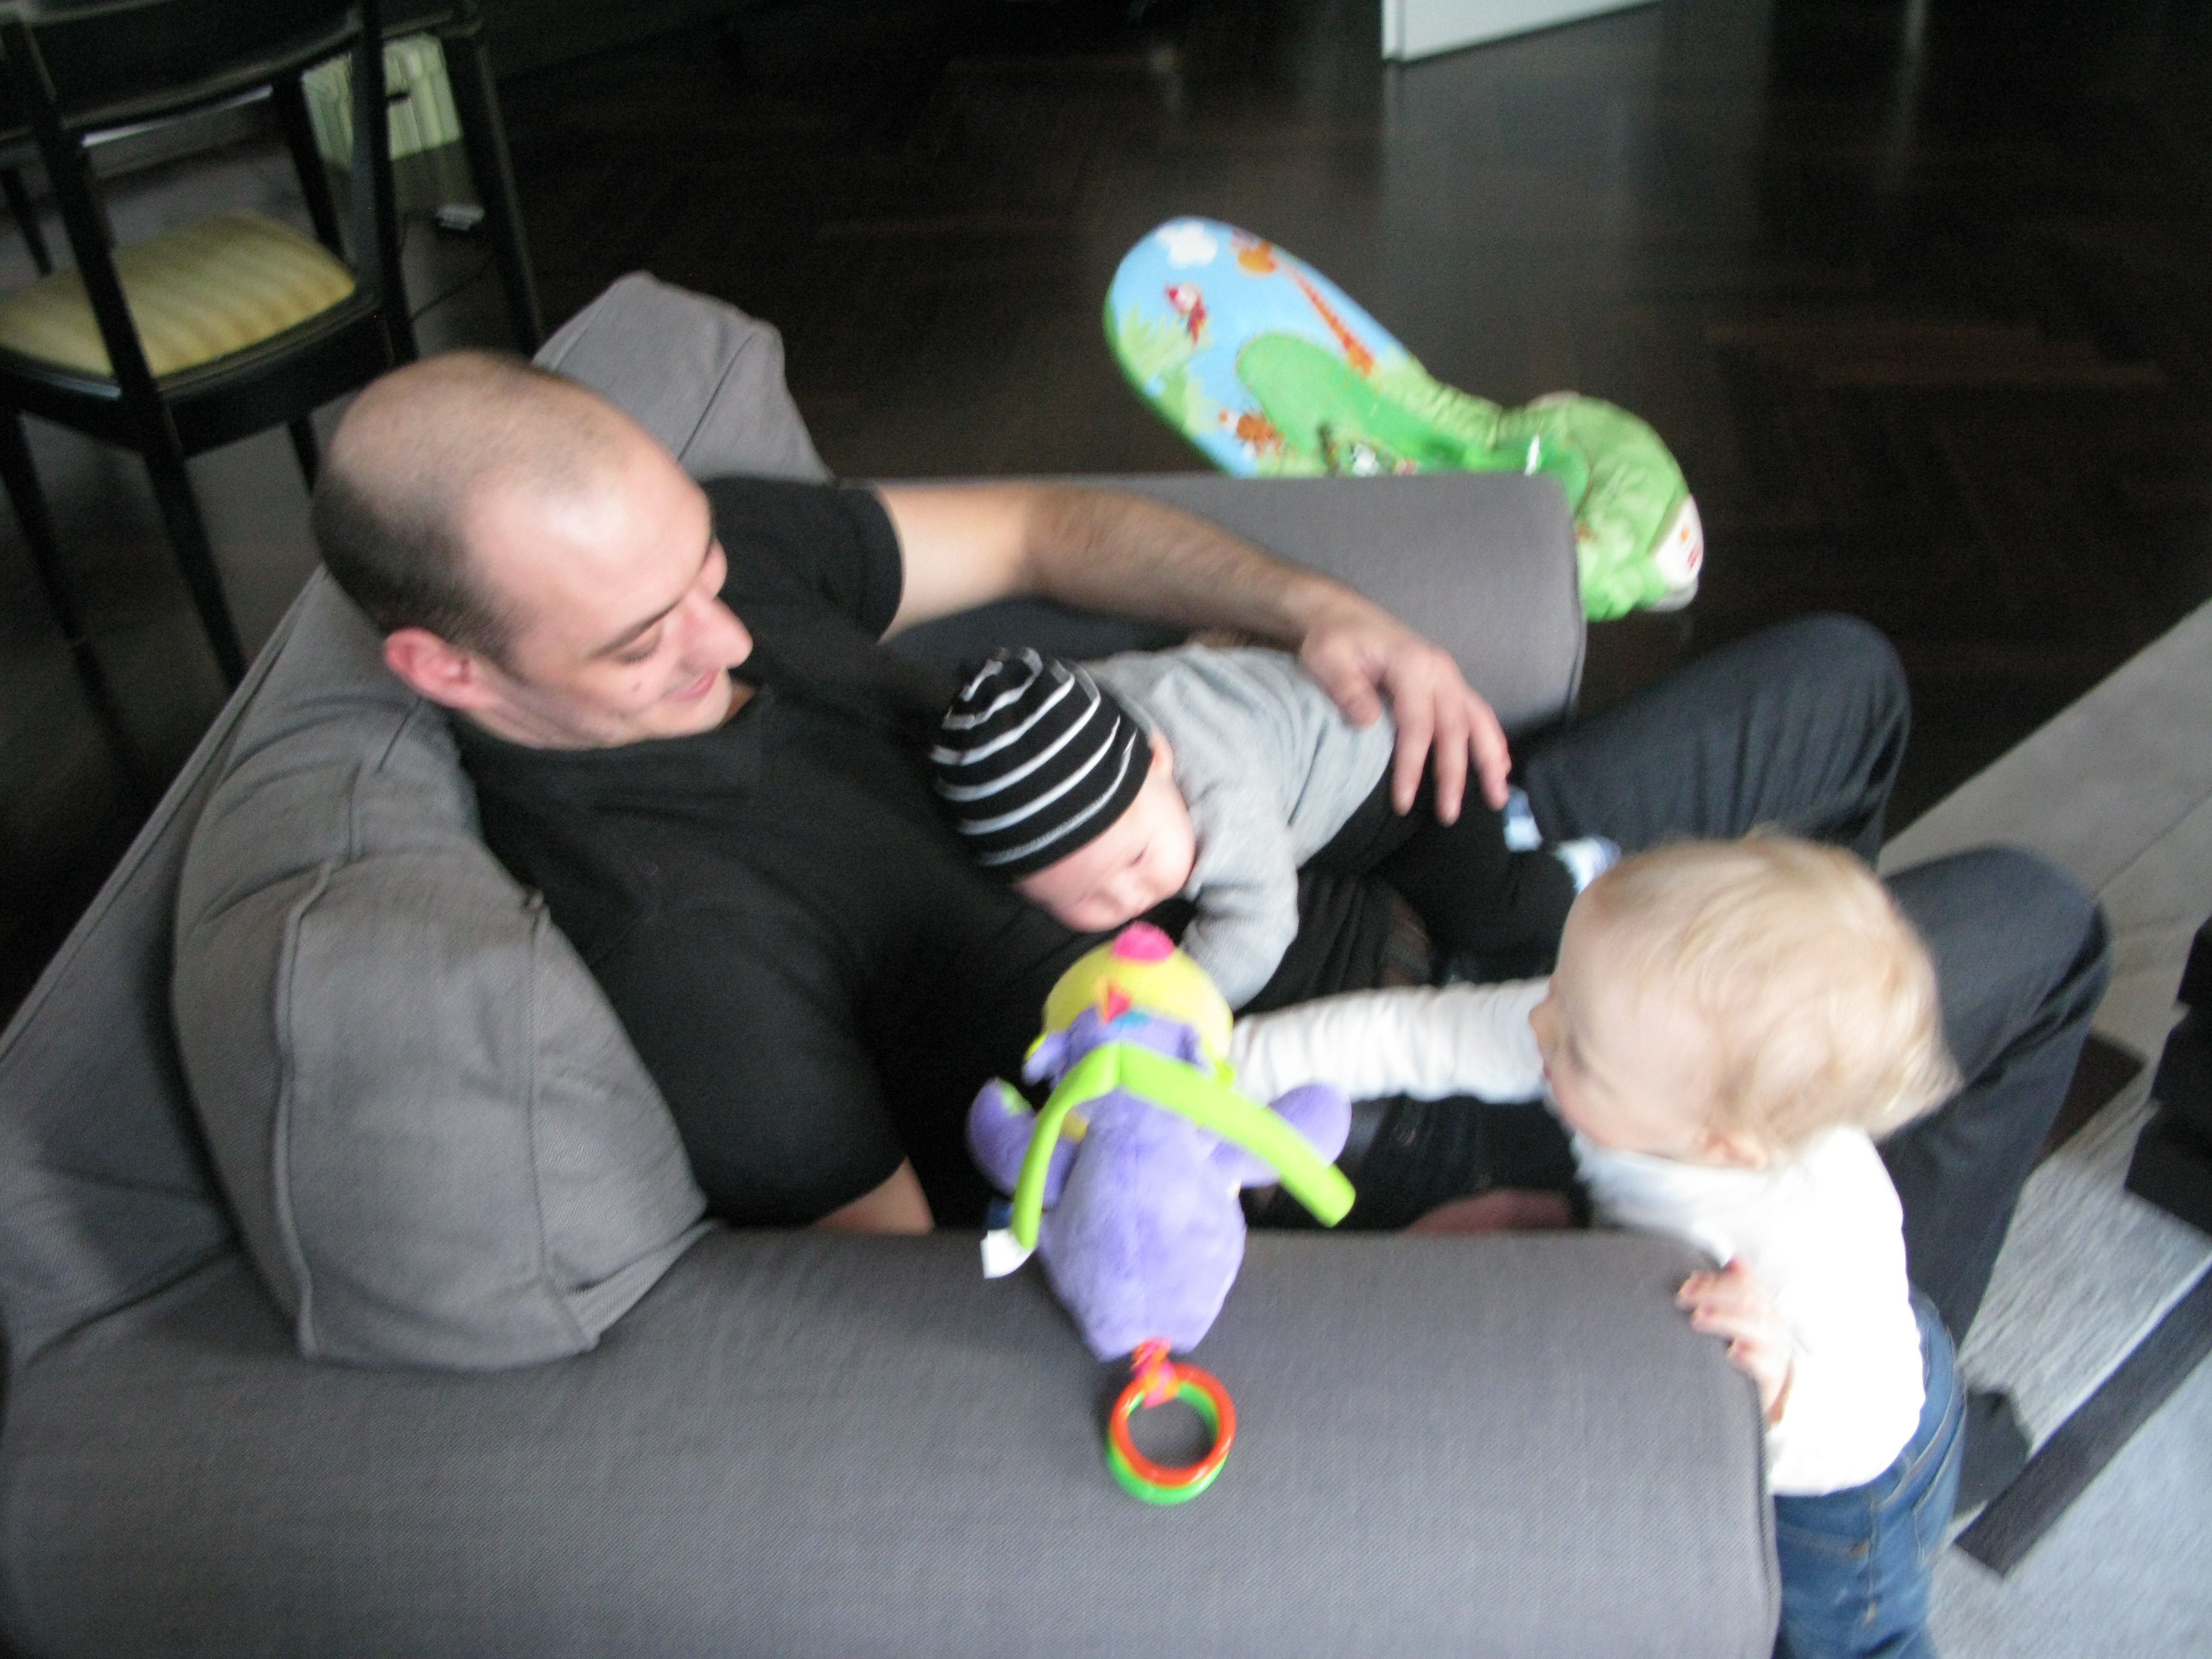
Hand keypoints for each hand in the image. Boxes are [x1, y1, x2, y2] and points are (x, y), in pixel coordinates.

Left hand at [1297, 600, 1509, 821]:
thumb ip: (1347, 689)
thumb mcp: (1327, 658)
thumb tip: (1369, 722)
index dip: (1412, 766)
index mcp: (1411, 665)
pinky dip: (1491, 739)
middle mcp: (1438, 670)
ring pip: (1479, 719)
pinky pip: (1477, 711)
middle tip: (1450, 814)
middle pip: (1455, 728)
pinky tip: (1498, 765)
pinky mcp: (1447, 682)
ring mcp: (1447, 675)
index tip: (1402, 801)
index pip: (1417, 725)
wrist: (1342, 615)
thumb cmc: (1333, 639)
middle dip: (1455, 774)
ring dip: (1490, 759)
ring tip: (1497, 796)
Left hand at [1679, 1260, 1793, 1421]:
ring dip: (1726, 1320)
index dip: (1716, 1282)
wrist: (1775, 1394)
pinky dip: (1750, 1357)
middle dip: (1714, 1295)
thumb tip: (1735, 1260)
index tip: (1688, 1284)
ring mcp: (1776, 1351)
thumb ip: (1739, 1290)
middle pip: (1747, 1302)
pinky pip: (1766, 1366)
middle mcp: (1772, 1326)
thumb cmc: (1756, 1352)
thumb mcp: (1747, 1319)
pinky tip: (1732, 1353)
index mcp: (1765, 1309)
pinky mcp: (1774, 1378)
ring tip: (1699, 1318)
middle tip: (1685, 1297)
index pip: (1744, 1285)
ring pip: (1755, 1327)